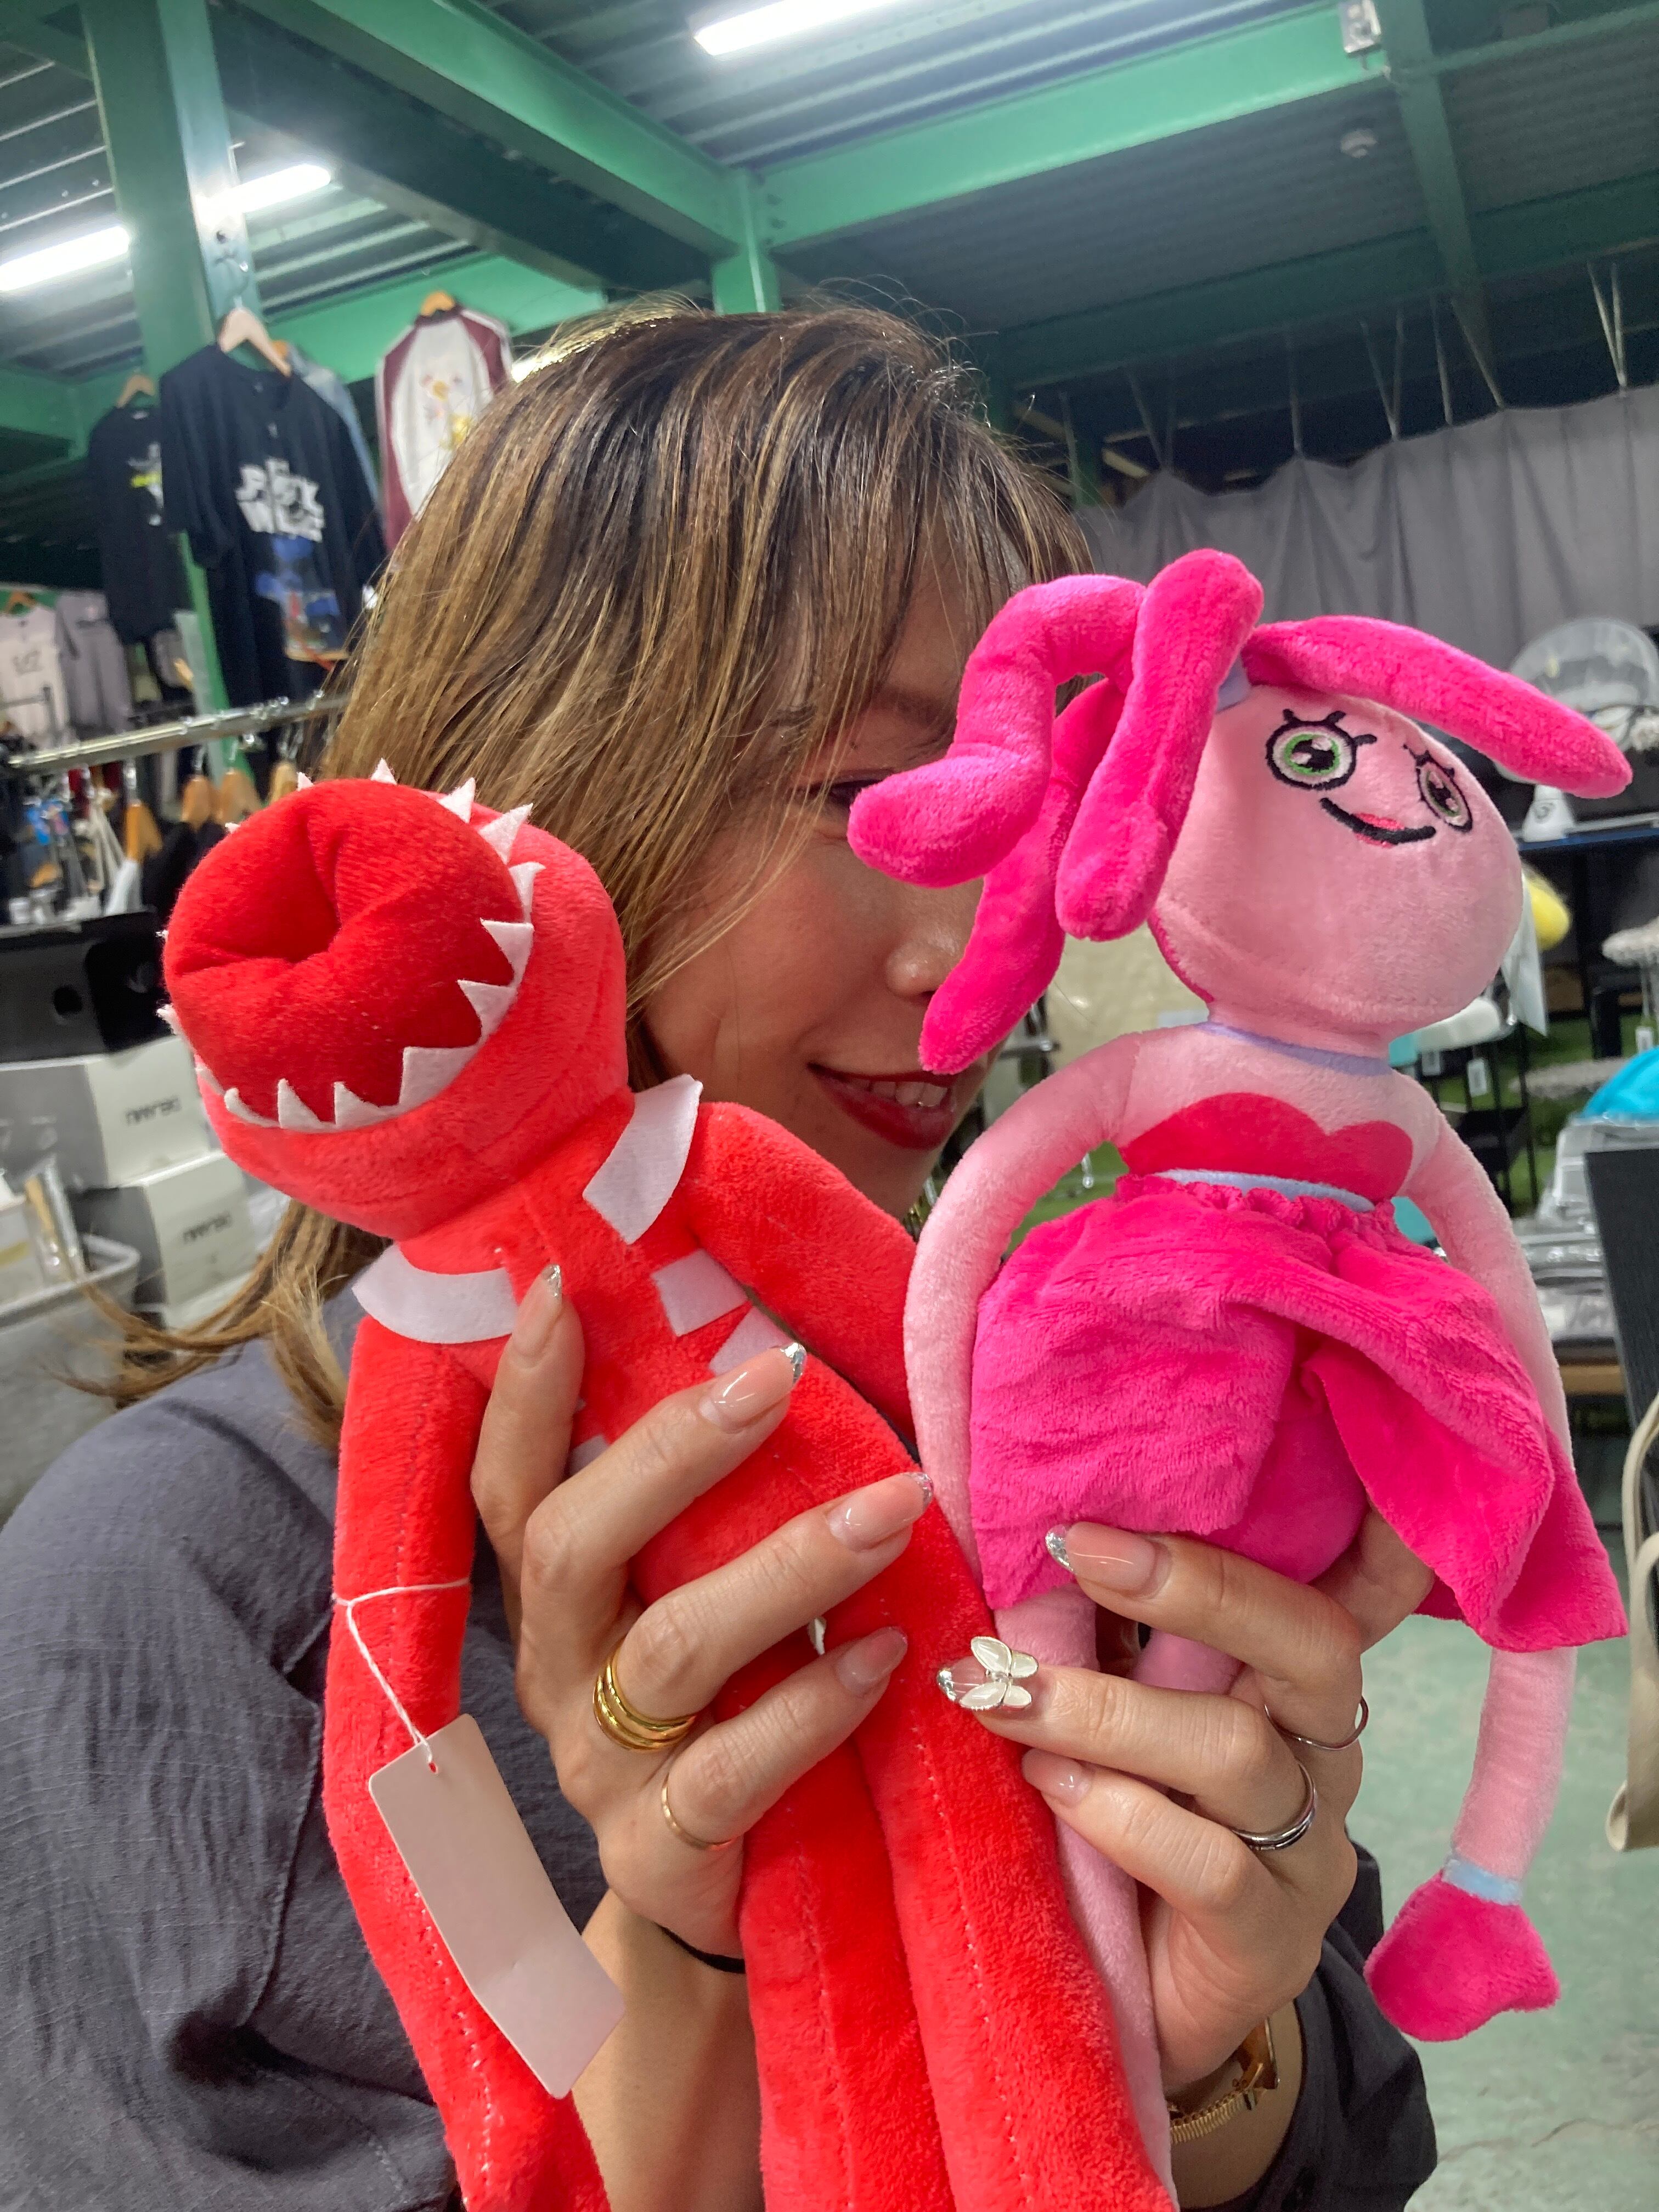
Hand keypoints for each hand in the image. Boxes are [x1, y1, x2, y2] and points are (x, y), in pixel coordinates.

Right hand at [471, 1267, 925, 1956]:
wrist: (738, 1900)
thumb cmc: (741, 1701)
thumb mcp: (708, 1594)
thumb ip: (724, 1502)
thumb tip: (792, 1343)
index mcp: (557, 1597)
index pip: (509, 1482)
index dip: (520, 1391)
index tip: (560, 1289)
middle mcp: (558, 1669)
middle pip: (570, 1546)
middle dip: (670, 1451)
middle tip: (776, 1373)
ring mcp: (601, 1764)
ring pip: (671, 1648)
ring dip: (785, 1567)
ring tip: (891, 1508)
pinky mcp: (662, 1851)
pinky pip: (733, 1773)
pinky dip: (816, 1707)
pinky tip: (889, 1656)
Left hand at [958, 1512, 1432, 2090]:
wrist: (1134, 2008)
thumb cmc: (1117, 1826)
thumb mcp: (1119, 1714)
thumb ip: (1105, 1635)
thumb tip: (1037, 1530)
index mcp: (1292, 1680)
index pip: (1352, 1585)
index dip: (1351, 1530)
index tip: (1284, 1473)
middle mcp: (1323, 1751)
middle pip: (1310, 1640)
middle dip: (1193, 1586)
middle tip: (1078, 1551)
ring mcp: (1310, 1850)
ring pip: (1236, 1750)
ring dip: (1104, 1711)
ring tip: (1006, 1697)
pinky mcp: (1272, 1941)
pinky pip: (1212, 1865)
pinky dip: (1119, 1814)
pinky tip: (1052, 1791)